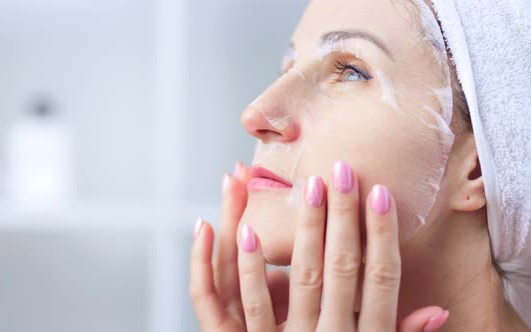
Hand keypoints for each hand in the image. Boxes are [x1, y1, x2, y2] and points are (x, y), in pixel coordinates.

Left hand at [190, 162, 449, 331]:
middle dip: (341, 218)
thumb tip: (439, 313)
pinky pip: (251, 305)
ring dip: (302, 231)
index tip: (380, 194)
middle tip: (340, 171)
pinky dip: (248, 266)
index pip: (380, 279)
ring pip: (300, 278)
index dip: (382, 235)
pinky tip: (244, 230)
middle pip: (340, 268)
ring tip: (304, 188)